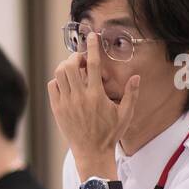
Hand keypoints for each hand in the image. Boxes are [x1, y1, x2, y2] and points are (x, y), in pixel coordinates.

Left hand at [48, 31, 139, 171]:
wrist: (92, 152)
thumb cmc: (110, 134)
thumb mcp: (126, 114)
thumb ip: (131, 94)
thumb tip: (136, 76)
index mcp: (97, 96)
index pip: (92, 64)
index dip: (92, 47)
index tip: (92, 36)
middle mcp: (79, 97)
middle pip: (70, 66)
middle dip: (75, 57)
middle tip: (82, 60)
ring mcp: (66, 103)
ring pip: (59, 74)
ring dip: (65, 67)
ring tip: (74, 70)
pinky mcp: (57, 110)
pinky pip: (52, 87)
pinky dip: (57, 80)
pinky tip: (67, 84)